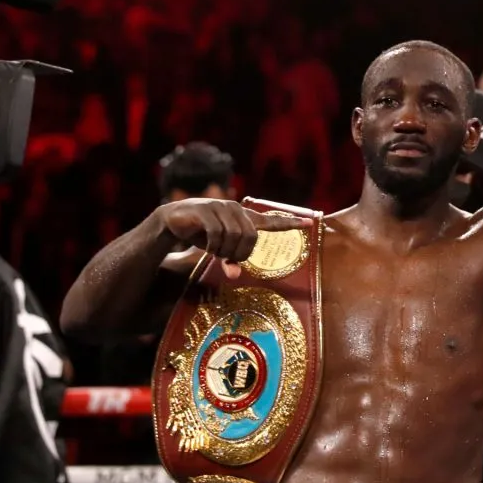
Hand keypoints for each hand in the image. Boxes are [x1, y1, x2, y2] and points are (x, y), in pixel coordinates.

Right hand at [156, 198, 310, 278]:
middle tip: (225, 258)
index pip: (271, 220)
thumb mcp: (219, 250)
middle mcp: (236, 209)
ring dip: (223, 250)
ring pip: (234, 236)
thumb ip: (230, 260)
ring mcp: (221, 207)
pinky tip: (206, 245)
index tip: (310, 224)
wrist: (173, 220)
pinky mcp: (206, 210)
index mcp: (244, 217)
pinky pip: (217, 234)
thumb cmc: (201, 234)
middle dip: (239, 253)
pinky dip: (213, 245)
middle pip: (250, 237)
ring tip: (213, 250)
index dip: (290, 223)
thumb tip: (235, 275)